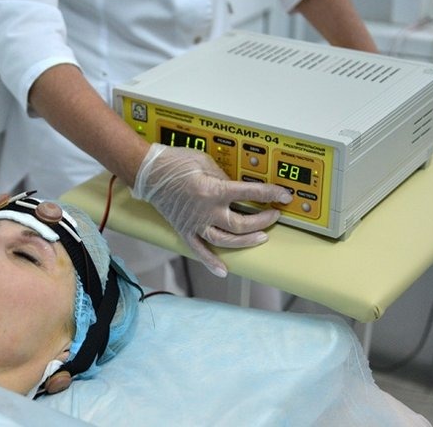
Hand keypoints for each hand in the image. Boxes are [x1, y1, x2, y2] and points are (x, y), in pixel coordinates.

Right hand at [131, 144, 292, 277]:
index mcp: (213, 190)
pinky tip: (223, 271)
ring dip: (246, 241)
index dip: (271, 194)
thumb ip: (224, 177)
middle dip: (263, 221)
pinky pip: (199, 250)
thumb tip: (237, 188)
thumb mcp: (206, 162)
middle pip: (242, 224)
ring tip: (261, 237)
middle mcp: (206, 211)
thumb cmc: (175, 162)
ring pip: (225, 240)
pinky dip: (211, 262)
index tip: (284, 195)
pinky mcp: (185, 230)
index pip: (250, 194)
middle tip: (274, 216)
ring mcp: (195, 223)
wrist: (149, 172)